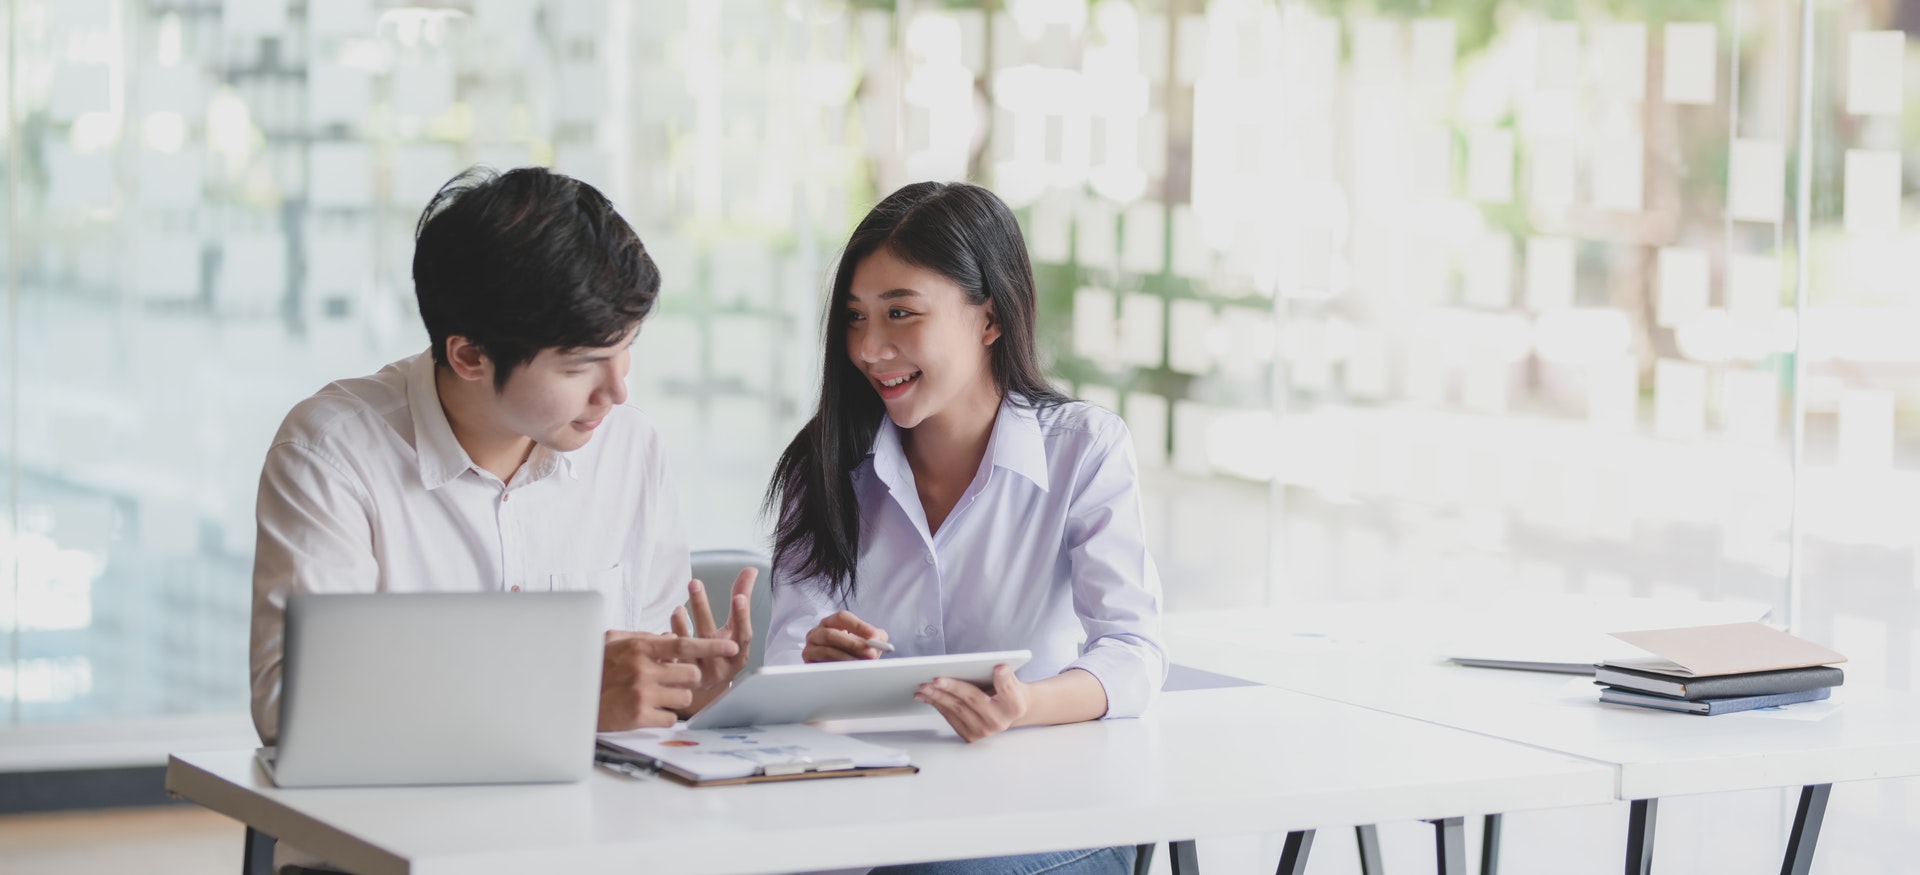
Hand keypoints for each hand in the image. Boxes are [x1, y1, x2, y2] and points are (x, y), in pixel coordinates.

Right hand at [598, 630, 737, 730]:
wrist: (567, 694)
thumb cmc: (591, 665)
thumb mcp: (613, 641)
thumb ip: (644, 637)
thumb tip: (670, 636)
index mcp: (639, 647)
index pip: (685, 643)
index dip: (712, 645)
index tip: (731, 647)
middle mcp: (643, 668)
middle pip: (691, 674)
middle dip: (687, 679)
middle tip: (672, 681)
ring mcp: (642, 693)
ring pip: (684, 697)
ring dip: (677, 699)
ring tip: (658, 697)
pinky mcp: (638, 716)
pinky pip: (669, 718)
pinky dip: (663, 717)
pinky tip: (647, 711)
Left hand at [671, 568, 757, 711]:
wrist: (708, 692)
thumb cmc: (723, 652)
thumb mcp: (735, 630)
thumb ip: (742, 598)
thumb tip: (751, 570)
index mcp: (738, 654)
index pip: (743, 634)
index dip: (742, 616)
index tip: (739, 597)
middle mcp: (720, 665)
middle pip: (710, 636)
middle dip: (702, 607)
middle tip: (694, 583)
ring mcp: (699, 674)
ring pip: (688, 648)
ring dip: (681, 625)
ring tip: (678, 608)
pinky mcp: (680, 679)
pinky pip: (671, 659)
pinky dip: (667, 644)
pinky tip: (663, 633)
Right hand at [802, 611, 888, 662]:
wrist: (841, 670)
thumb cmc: (855, 652)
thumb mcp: (868, 641)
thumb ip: (877, 637)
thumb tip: (877, 640)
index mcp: (831, 622)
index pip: (843, 618)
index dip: (859, 626)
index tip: (874, 637)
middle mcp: (818, 632)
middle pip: (832, 634)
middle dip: (854, 645)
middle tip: (870, 653)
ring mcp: (810, 647)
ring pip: (827, 651)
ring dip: (847, 658)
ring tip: (861, 665)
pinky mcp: (809, 662)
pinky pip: (821, 664)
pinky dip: (836, 668)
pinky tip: (847, 672)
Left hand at [916, 664, 1029, 742]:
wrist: (1005, 713)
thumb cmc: (1005, 693)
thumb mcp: (1011, 681)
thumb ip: (1006, 676)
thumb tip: (1000, 668)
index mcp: (1014, 706)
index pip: (1008, 690)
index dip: (1003, 679)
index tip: (998, 668)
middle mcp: (999, 722)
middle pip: (973, 700)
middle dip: (952, 688)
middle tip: (935, 679)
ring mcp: (983, 731)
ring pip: (956, 709)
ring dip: (937, 697)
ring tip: (924, 687)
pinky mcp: (969, 736)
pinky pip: (950, 717)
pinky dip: (937, 704)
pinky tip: (927, 695)